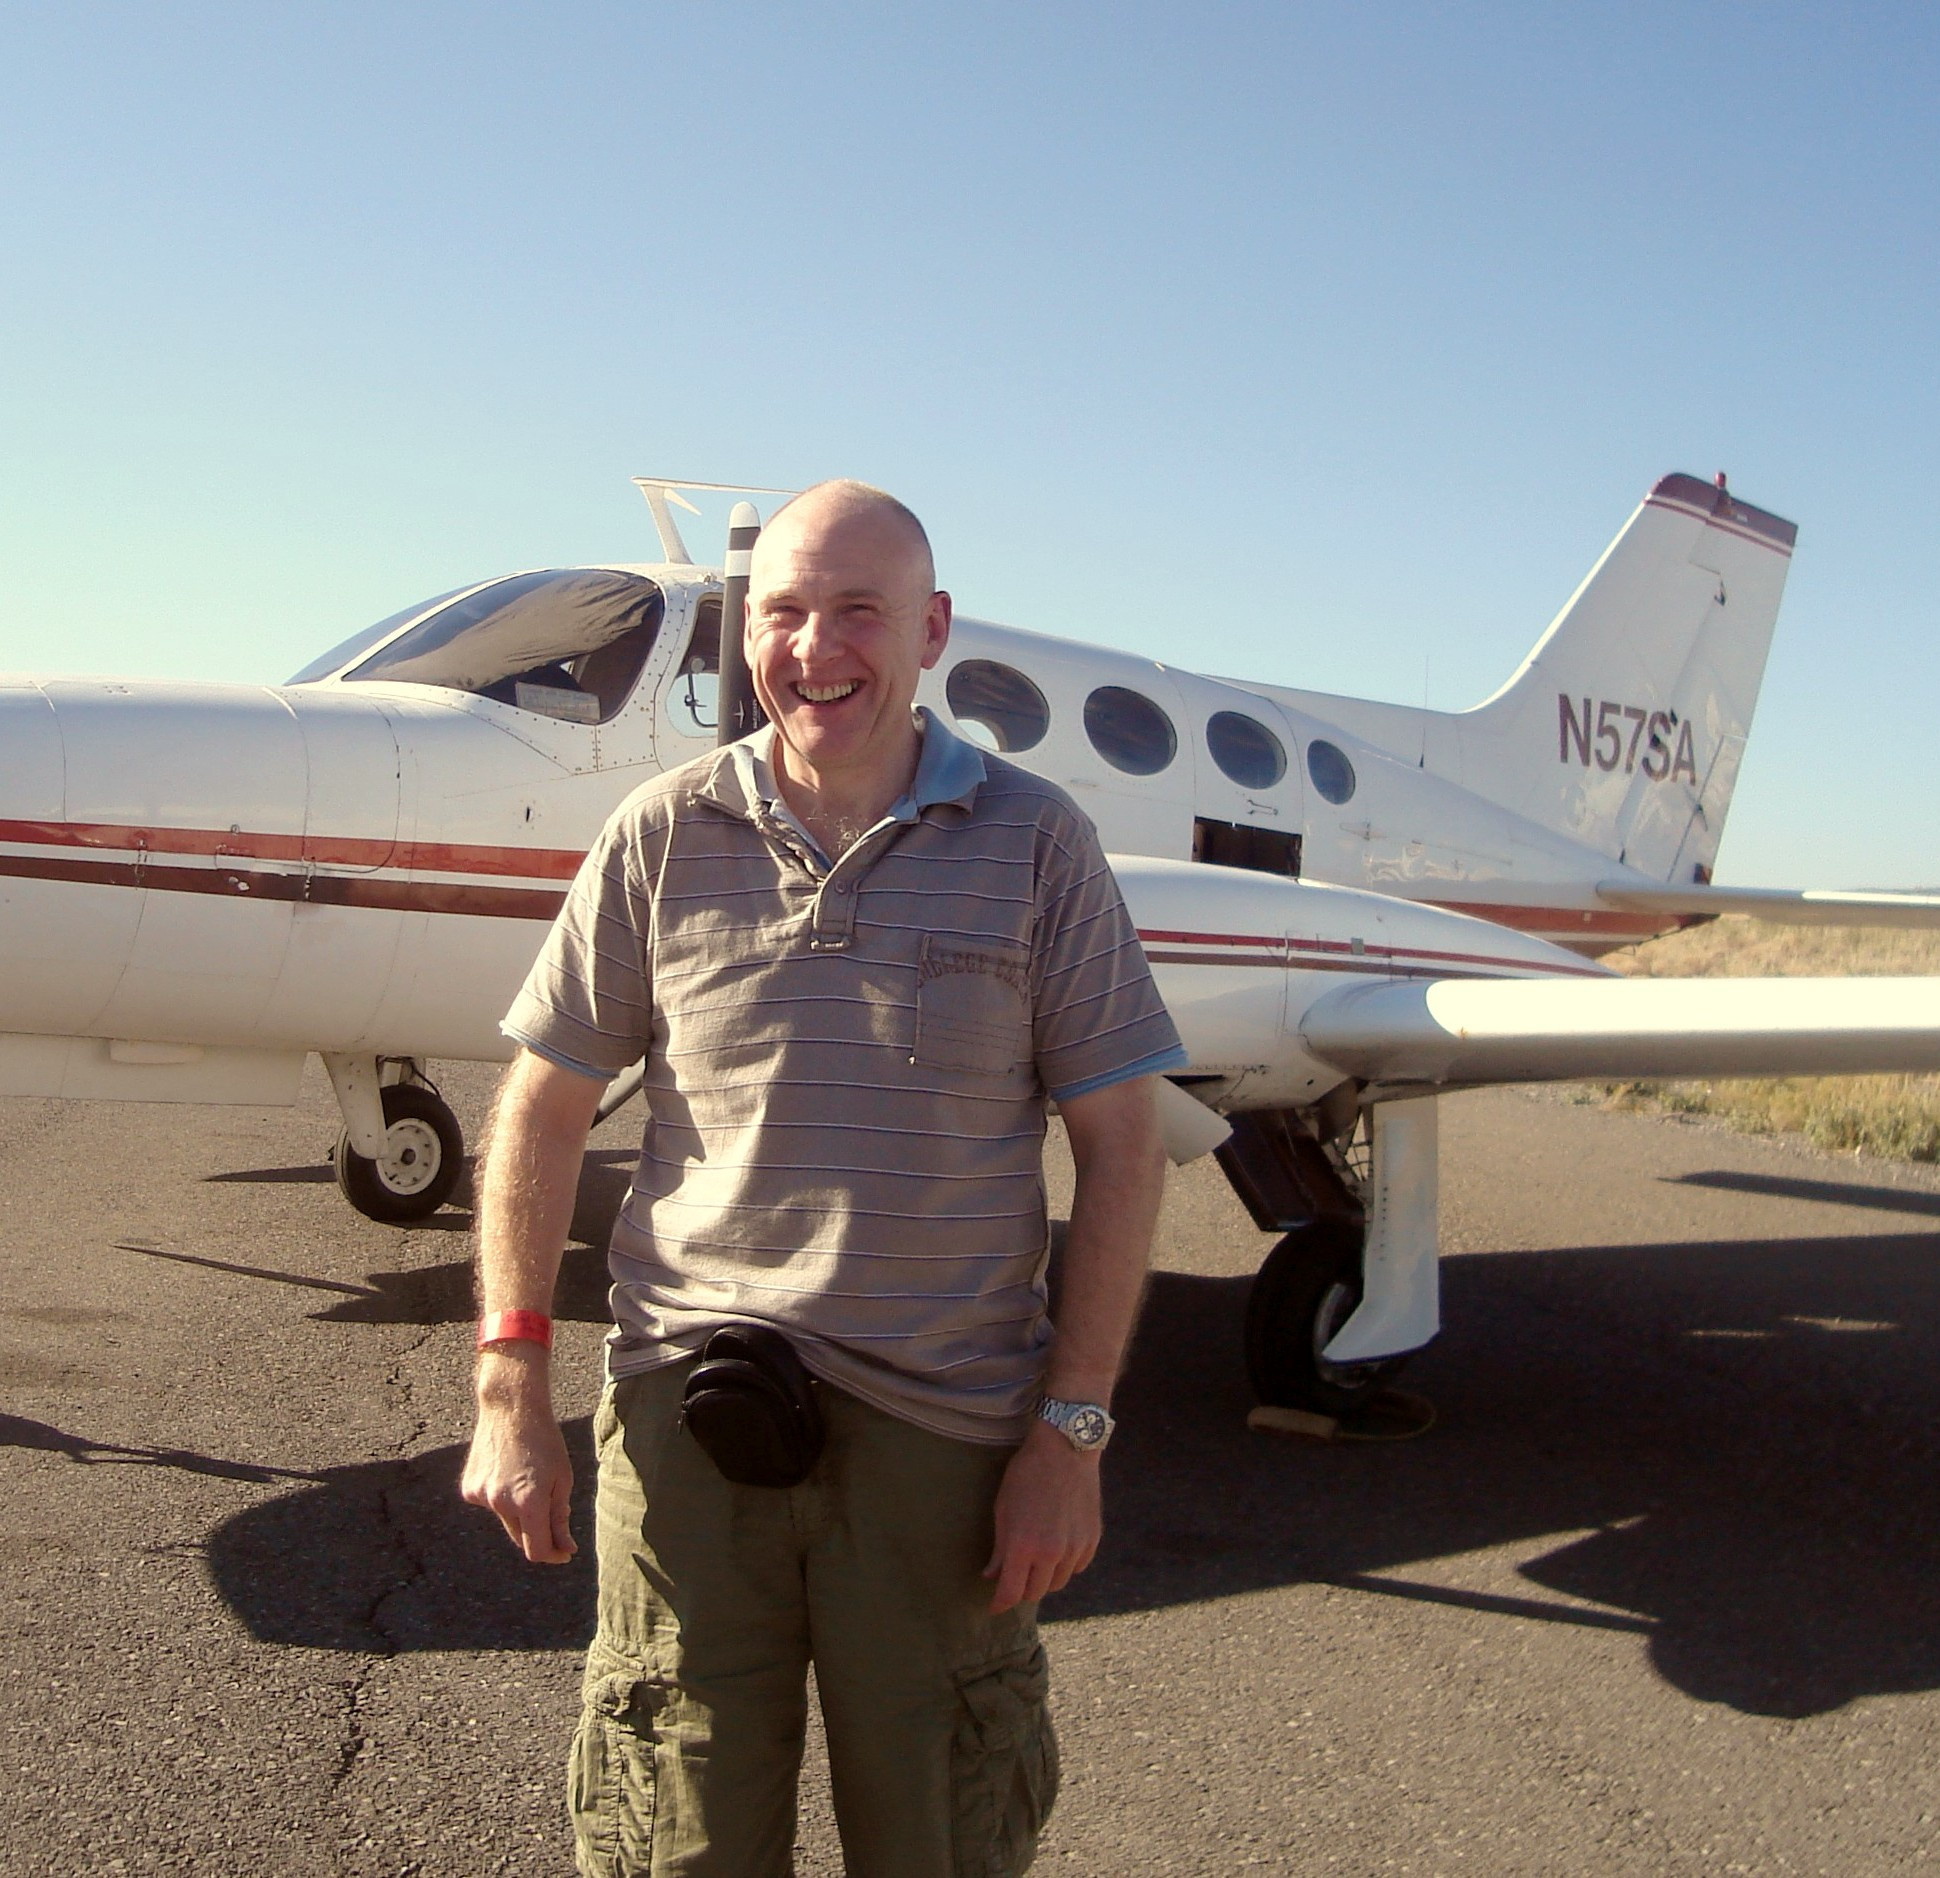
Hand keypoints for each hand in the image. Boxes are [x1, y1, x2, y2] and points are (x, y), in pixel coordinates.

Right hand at [461, 1386, 575, 1564]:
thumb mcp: (563, 1478)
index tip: (564, 1552)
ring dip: (519, 1511)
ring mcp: (482, 1496)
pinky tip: (507, 1470)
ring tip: (528, 1476)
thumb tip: (564, 1548)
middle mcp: (501, 1503)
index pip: (536, 1550)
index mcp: (529, 1502)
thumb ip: (560, 1518)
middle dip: (538, 1533)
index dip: (552, 1554)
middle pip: (520, 1538)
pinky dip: (502, 1496)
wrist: (511, 1408)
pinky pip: (491, 1504)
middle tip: (552, 1513)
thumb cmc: (545, 1440)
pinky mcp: (469, 1489)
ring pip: (506, 1520)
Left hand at [983, 1421, 1101, 1612]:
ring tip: (1037, 1559)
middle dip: (1022, 1590)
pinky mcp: (1092, 1540)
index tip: (995, 1607)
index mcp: (1023, 1546)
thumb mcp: (1004, 1508)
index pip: (1011, 1593)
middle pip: (1035, 1592)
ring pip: (1058, 1583)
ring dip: (1045, 1578)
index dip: (1000, 1604)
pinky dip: (1066, 1565)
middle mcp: (1051, 1552)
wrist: (1066, 1448)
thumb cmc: (1027, 1474)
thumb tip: (992, 1576)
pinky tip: (1058, 1547)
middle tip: (1014, 1578)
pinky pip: (1077, 1567)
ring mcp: (1075, 1548)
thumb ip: (1000, 1548)